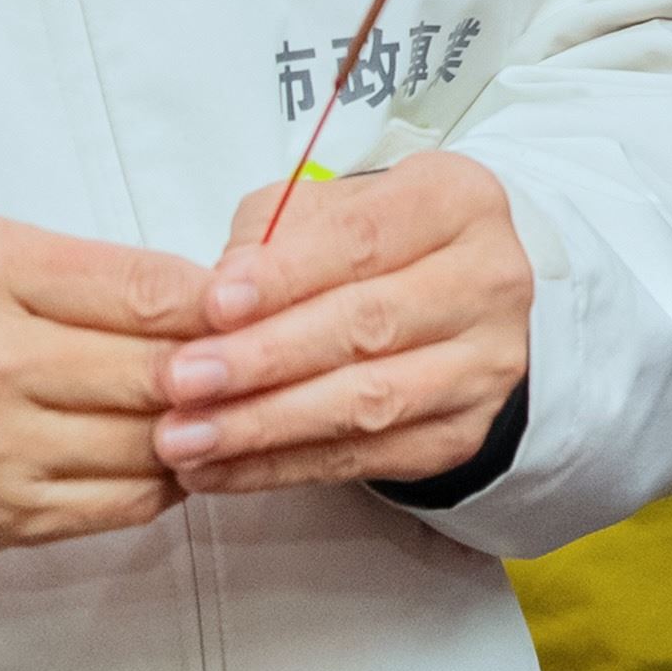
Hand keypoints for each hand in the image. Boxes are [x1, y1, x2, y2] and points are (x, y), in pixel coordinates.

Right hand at [0, 214, 218, 558]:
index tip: (250, 303)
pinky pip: (121, 505)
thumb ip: (96, 270)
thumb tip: (209, 300)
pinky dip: (164, 478)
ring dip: (201, 427)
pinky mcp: (3, 517)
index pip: (142, 291)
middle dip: (222, 367)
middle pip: (155, 374)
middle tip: (256, 357)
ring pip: (150, 447)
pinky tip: (171, 449)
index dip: (216, 301)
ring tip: (218, 404)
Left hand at [170, 150, 538, 494]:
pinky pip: (365, 459)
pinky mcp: (463, 432)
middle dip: (264, 358)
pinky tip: (221, 468)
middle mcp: (488, 281)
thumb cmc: (375, 245)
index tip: (213, 304)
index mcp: (456, 203)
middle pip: (368, 325)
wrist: (452, 300)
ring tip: (186, 437)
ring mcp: (483, 364)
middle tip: (183, 379)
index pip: (365, 238)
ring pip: (369, 402)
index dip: (285, 275)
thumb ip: (272, 235)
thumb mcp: (325, 208)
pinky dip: (282, 467)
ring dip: (266, 425)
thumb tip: (221, 292)